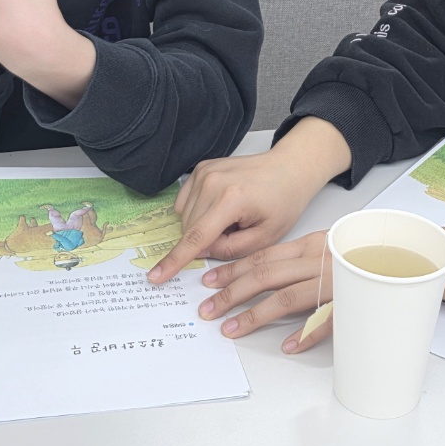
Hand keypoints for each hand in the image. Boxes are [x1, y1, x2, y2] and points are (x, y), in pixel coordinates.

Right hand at [148, 118, 352, 284]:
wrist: (289, 168)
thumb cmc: (283, 202)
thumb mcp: (265, 237)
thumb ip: (230, 250)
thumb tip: (201, 252)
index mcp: (231, 199)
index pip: (196, 237)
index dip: (174, 261)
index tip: (155, 277)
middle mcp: (212, 181)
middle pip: (190, 229)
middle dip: (208, 241)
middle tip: (237, 232)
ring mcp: (204, 172)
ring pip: (186, 217)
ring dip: (203, 226)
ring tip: (233, 217)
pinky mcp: (200, 168)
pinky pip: (186, 202)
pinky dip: (198, 212)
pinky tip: (221, 208)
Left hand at [201, 226, 444, 354]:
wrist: (419, 251)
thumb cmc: (373, 249)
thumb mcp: (334, 244)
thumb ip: (305, 257)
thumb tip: (269, 274)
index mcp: (314, 243)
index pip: (264, 254)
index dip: (234, 268)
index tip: (209, 280)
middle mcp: (321, 259)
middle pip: (266, 275)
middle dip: (232, 292)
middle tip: (207, 308)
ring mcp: (338, 281)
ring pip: (288, 297)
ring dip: (256, 314)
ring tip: (231, 329)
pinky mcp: (356, 302)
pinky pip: (328, 320)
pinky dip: (307, 333)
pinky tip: (288, 346)